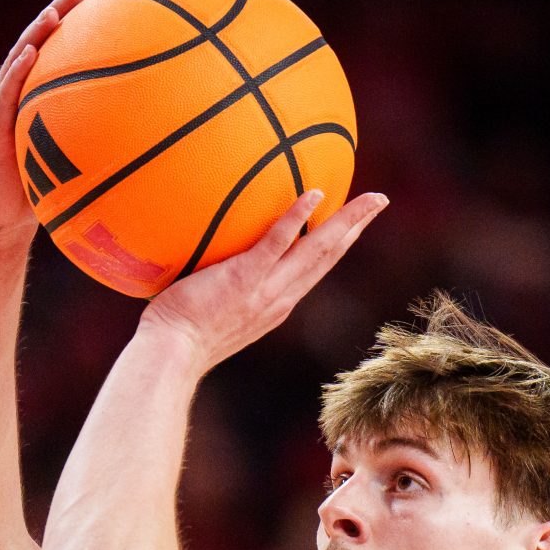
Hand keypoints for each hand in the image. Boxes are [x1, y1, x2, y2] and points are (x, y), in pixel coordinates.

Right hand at [0, 0, 96, 250]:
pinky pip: (5, 94)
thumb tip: (145, 142)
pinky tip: (32, 51)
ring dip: (37, 32)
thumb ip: (94, 144)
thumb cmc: (36, 193)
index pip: (55, 50)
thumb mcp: (70, 163)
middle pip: (37, 42)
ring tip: (56, 10)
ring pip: (18, 60)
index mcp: (34, 99)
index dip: (75, 21)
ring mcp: (2, 109)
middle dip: (59, 12)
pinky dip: (17, 70)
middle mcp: (16, 96)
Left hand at [140, 189, 389, 369]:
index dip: (336, 246)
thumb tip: (203, 268)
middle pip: (327, 257)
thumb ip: (217, 292)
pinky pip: (277, 242)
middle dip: (356, 228)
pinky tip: (315, 193)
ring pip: (317, 250)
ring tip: (370, 199)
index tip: (352, 227)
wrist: (171, 356)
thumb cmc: (177, 337)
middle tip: (378, 202)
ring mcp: (265, 289)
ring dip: (347, 221)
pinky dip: (298, 217)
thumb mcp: (208, 316)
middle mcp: (279, 298)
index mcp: (275, 306)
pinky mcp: (245, 278)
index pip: (313, 270)